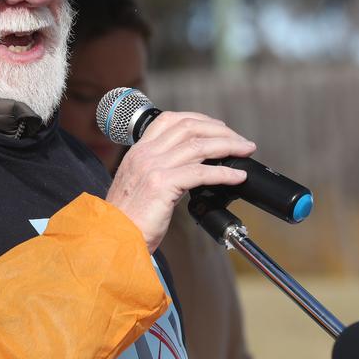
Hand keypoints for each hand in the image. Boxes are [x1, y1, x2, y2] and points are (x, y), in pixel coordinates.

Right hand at [106, 111, 254, 251]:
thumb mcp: (140, 186)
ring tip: (245, 151)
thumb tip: (192, 168)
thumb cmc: (129, 220)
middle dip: (220, 130)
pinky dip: (224, 172)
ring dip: (229, 146)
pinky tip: (237, 176)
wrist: (114, 238)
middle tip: (240, 141)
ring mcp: (153, 167)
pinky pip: (201, 172)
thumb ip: (159, 171)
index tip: (218, 128)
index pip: (170, 120)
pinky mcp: (162, 184)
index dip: (199, 119)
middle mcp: (145, 154)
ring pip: (199, 146)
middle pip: (189, 127)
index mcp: (138, 151)